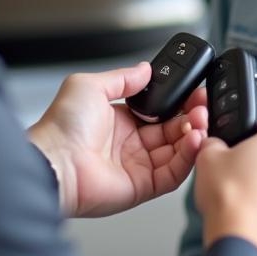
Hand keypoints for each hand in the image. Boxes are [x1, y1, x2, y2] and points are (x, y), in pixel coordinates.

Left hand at [28, 63, 208, 217]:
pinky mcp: (142, 187)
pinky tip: (194, 140)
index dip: (178, 103)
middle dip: (191, 118)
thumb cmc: (62, 126)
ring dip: (194, 136)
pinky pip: (173, 174)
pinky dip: (188, 158)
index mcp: (120, 121)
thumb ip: (122, 77)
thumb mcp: (90, 85)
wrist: (54, 161)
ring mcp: (137, 166)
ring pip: (178, 152)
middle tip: (202, 107)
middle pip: (173, 131)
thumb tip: (145, 69)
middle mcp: (131, 144)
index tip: (193, 93)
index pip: (160, 112)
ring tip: (201, 121)